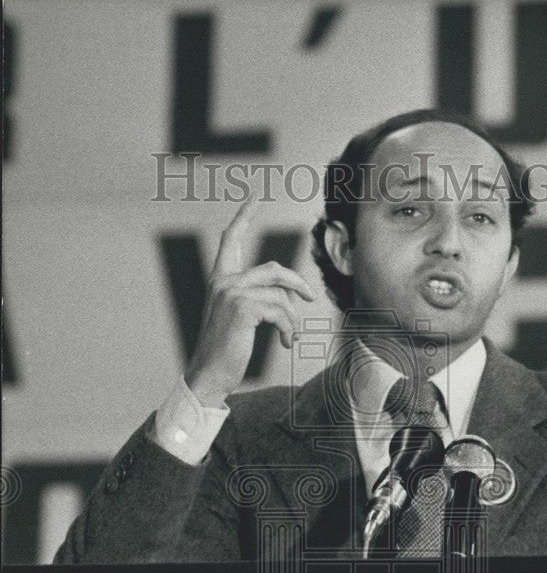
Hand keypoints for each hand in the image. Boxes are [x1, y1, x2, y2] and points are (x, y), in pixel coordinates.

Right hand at [184, 197, 316, 406]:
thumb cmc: (225, 352)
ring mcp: (232, 292)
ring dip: (292, 318)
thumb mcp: (238, 320)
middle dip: (298, 285)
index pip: (231, 240)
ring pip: (281, 294)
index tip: (254, 197)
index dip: (244, 217)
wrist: (209, 374)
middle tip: (312, 300)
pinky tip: (284, 343)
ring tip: (290, 336)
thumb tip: (289, 298)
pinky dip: (288, 329)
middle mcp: (223, 281)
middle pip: (275, 270)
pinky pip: (281, 311)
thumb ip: (255, 301)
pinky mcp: (243, 307)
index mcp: (219, 280)